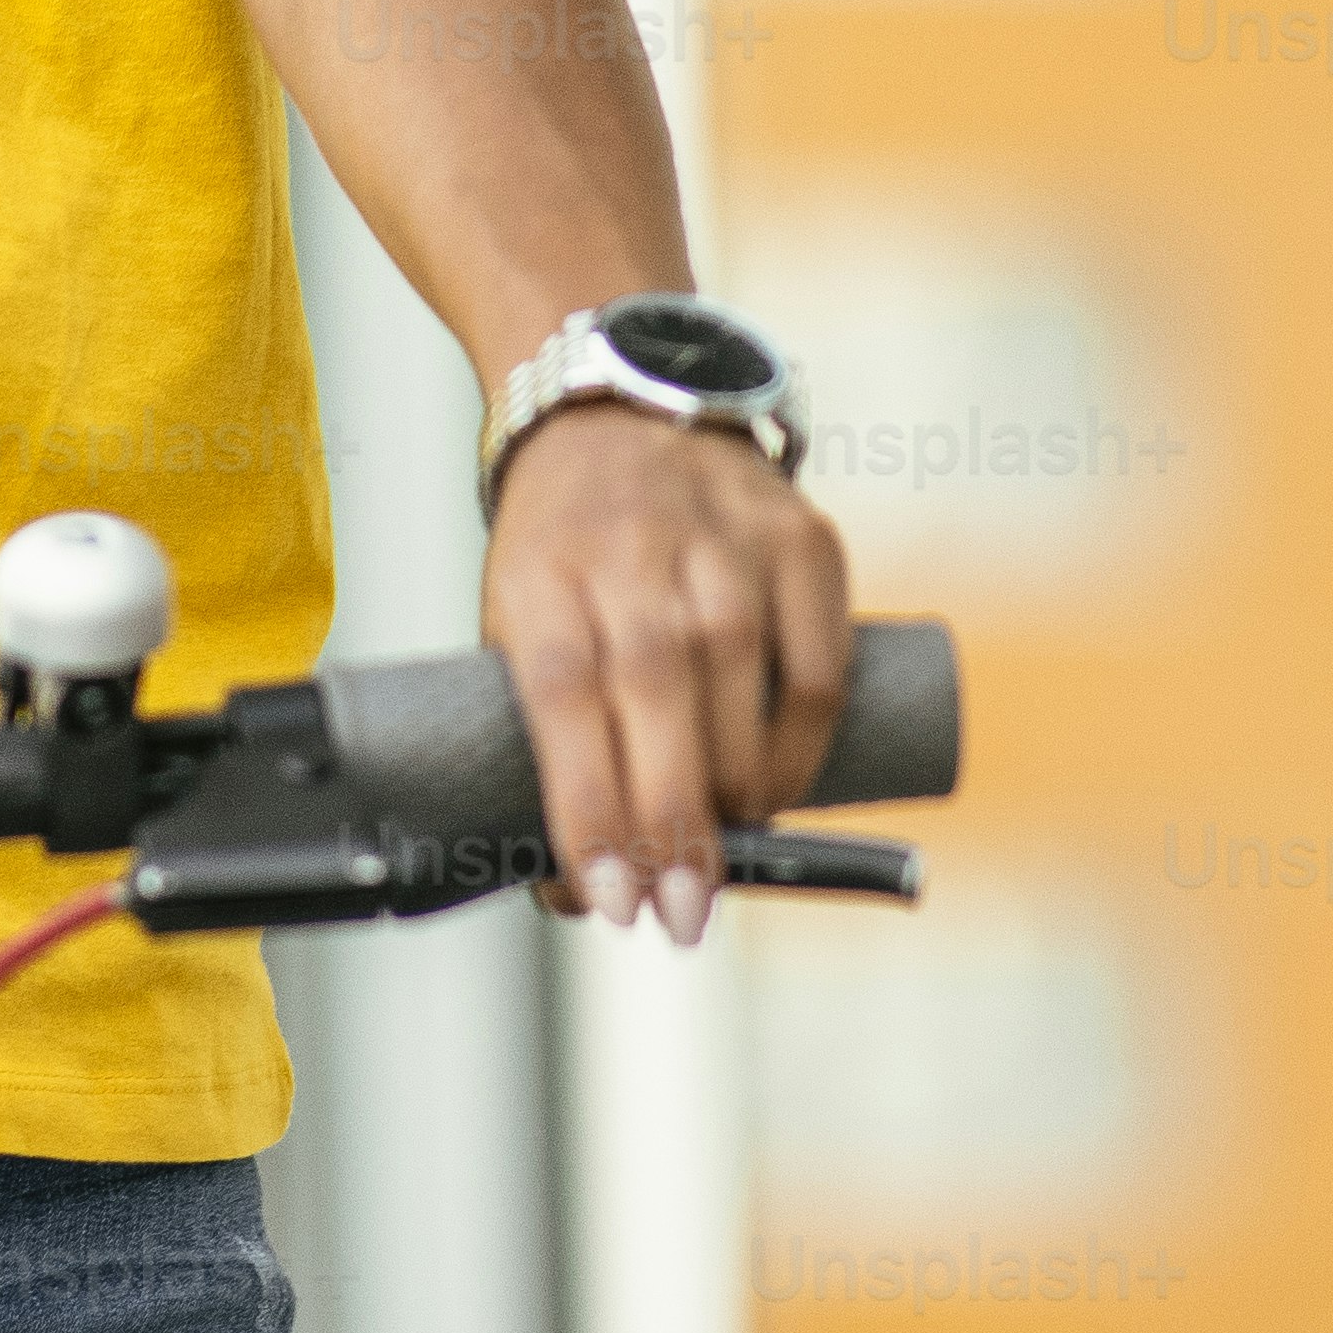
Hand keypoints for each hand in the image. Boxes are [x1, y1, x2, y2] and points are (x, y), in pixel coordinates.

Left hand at [482, 402, 855, 946]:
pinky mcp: (802, 540)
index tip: (607, 898)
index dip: (588, 803)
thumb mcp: (516, 623)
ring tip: (724, 861)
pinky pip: (817, 664)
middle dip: (672, 821)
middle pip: (655, 692)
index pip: (565, 694)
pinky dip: (803, 746)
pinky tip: (778, 793)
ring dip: (737, 793)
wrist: (624, 418)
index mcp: (544, 573)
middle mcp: (633, 547)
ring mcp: (724, 536)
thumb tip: (583, 895)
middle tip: (682, 914)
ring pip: (741, 680)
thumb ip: (543, 748)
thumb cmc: (563, 558)